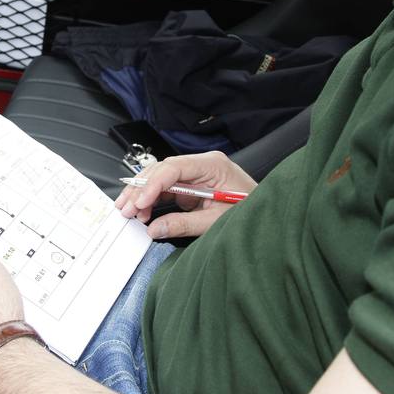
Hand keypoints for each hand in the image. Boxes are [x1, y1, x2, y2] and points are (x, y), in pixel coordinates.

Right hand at [114, 151, 256, 239]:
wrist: (266, 215)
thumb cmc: (249, 212)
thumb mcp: (216, 221)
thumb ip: (184, 224)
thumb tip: (155, 228)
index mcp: (213, 165)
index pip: (175, 167)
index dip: (153, 184)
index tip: (140, 202)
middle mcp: (202, 164)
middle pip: (163, 170)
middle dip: (141, 189)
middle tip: (126, 208)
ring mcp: (196, 173)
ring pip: (160, 178)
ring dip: (143, 194)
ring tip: (128, 211)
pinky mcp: (191, 185)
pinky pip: (166, 188)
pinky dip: (152, 199)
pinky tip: (141, 211)